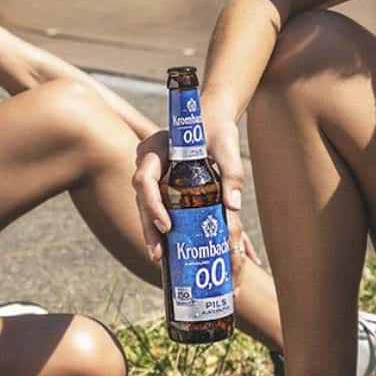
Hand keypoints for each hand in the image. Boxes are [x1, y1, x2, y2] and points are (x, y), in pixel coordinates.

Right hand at [132, 113, 251, 289]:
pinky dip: (160, 225)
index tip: (167, 224)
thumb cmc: (218, 129)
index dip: (152, 204)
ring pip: (145, 205)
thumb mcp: (227, 147)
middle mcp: (148, 161)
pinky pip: (156, 206)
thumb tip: (233, 206)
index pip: (144, 179)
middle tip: (158, 254)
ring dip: (151, 231)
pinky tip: (167, 246)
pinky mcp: (160, 183)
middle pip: (141, 198)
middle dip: (148, 227)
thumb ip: (231, 172)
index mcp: (156, 147)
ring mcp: (152, 173)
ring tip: (160, 257)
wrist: (213, 119)